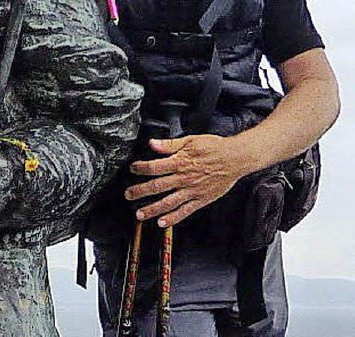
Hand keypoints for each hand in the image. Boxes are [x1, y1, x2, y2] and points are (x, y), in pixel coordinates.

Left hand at [125, 134, 243, 227]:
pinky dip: (173, 218)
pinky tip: (162, 223)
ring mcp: (192, 191)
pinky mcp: (201, 200)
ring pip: (168, 202)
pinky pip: (185, 211)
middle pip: (157, 186)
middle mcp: (184, 178)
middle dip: (140, 191)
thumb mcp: (190, 140)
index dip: (141, 169)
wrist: (234, 159)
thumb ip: (169, 144)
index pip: (154, 167)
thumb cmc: (213, 147)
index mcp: (180, 162)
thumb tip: (151, 144)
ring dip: (152, 209)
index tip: (132, 169)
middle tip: (128, 195)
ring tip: (139, 214)